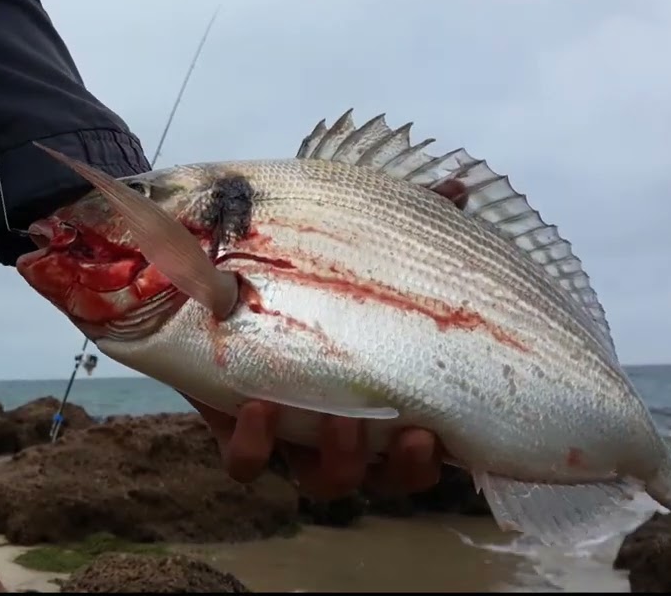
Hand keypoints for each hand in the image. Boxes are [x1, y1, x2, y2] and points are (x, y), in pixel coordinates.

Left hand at [187, 179, 467, 499]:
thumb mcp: (355, 247)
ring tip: (340, 419)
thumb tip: (460, 189)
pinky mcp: (237, 430)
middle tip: (409, 432)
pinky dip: (255, 447)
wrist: (210, 275)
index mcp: (380, 398)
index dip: (434, 460)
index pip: (423, 451)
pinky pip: (247, 464)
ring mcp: (290, 435)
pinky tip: (260, 408)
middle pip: (382, 479)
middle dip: (399, 469)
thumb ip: (406, 225)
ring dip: (340, 461)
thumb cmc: (303, 271)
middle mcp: (341, 429)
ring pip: (323, 482)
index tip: (439, 432)